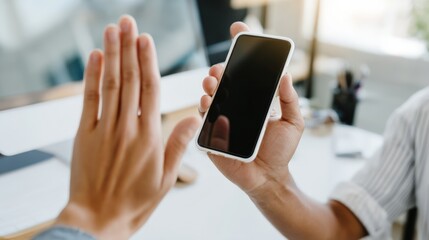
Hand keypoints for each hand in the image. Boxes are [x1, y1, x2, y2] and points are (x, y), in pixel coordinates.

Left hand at [56, 16, 199, 238]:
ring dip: (110, 54)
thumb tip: (193, 119)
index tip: (146, 39)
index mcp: (150, 137)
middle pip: (129, 79)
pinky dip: (91, 77)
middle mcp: (126, 128)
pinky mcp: (84, 135)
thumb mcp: (167, 178)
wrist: (98, 221)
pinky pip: (88, 101)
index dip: (148, 61)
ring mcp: (103, 130)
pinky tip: (94, 58)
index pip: (150, 90)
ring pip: (109, 84)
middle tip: (127, 22)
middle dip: (128, 47)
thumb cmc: (135, 202)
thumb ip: (179, 145)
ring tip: (112, 30)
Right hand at [199, 22, 303, 194]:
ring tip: (213, 80)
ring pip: (210, 96)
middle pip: (224, 82)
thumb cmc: (280, 151)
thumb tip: (286, 75)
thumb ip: (290, 99)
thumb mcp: (293, 122)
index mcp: (253, 101)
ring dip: (209, 85)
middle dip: (220, 70)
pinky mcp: (212, 136)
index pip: (245, 73)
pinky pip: (204, 118)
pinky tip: (207, 100)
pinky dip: (203, 106)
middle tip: (222, 68)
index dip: (241, 51)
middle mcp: (235, 107)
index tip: (238, 30)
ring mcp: (222, 120)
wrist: (268, 177)